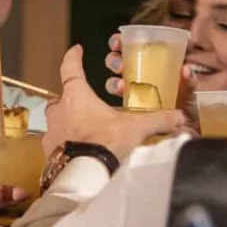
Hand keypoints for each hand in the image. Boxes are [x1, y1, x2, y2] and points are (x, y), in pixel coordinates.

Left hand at [45, 46, 183, 161]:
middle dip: (72, 99)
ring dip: (69, 124)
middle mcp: (59, 111)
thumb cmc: (104, 144)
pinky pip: (56, 144)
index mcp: (76, 97)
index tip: (76, 50)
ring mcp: (51, 133)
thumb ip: (157, 120)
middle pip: (62, 98)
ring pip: (58, 121)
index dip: (73, 57)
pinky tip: (79, 152)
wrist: (84, 176)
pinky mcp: (48, 153)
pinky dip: (66, 145)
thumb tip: (178, 116)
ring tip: (86, 131)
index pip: (70, 68)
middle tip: (85, 104)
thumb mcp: (135, 129)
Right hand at [103, 31, 195, 108]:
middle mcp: (136, 78)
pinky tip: (124, 107)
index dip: (118, 43)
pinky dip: (116, 107)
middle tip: (119, 67)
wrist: (186, 133)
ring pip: (112, 84)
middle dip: (113, 61)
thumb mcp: (189, 90)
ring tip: (121, 87)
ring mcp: (131, 96)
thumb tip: (185, 70)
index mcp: (148, 65)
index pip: (128, 48)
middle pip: (116, 64)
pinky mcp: (128, 114)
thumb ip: (189, 81)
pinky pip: (116, 109)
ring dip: (113, 83)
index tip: (117, 42)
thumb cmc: (186, 107)